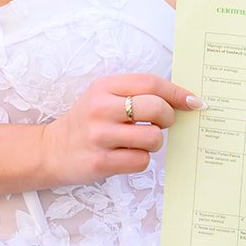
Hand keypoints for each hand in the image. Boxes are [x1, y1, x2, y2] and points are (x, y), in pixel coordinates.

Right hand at [40, 73, 200, 186]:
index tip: (193, 102)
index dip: (177, 93)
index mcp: (105, 86)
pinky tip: (126, 156)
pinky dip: (141, 160)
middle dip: (168, 118)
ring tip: (139, 141)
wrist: (51, 150)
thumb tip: (182, 100)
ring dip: (154, 142)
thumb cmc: (88, 122)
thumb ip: (137, 93)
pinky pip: (141, 161)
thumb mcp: (104, 96)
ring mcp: (100, 136)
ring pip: (153, 138)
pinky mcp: (101, 162)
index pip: (151, 83)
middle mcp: (101, 108)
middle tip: (162, 123)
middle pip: (156, 108)